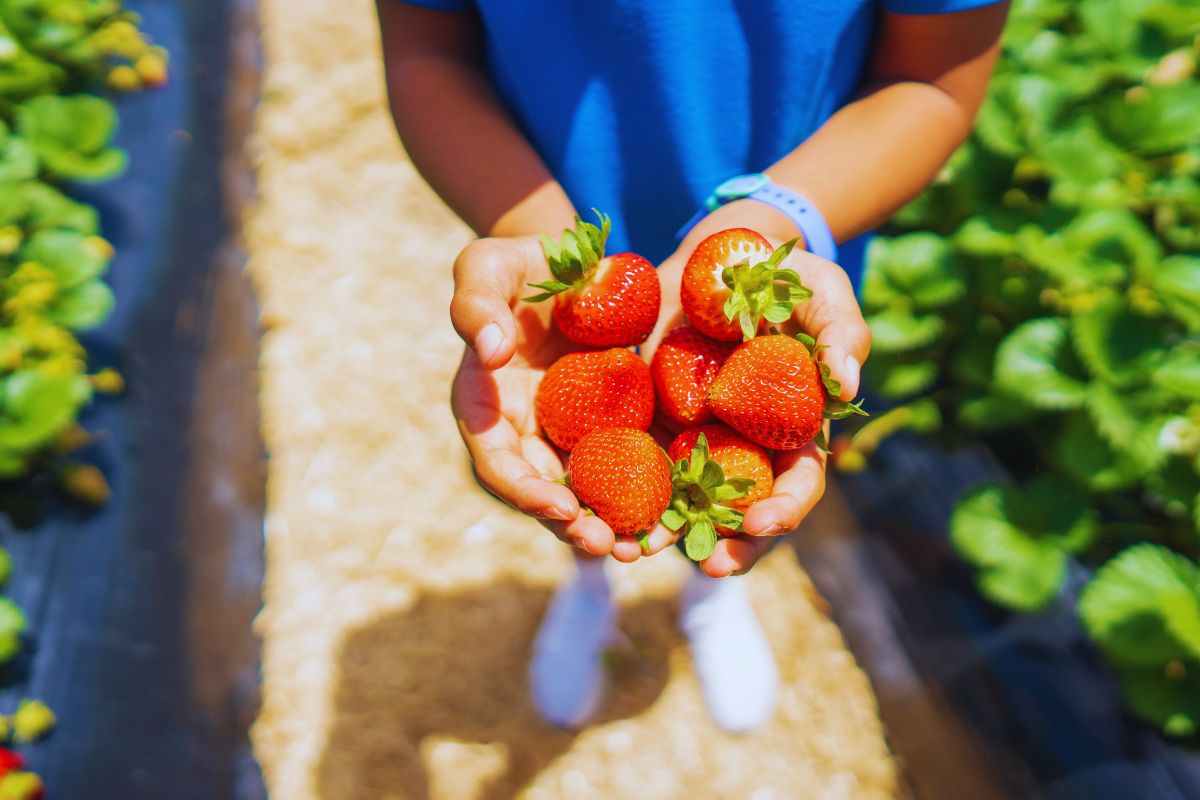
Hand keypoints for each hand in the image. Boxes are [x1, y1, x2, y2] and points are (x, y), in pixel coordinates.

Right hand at [449, 237, 649, 561]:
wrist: (576, 263)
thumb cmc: (521, 262)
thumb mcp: (488, 266)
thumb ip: (476, 303)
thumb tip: (490, 352)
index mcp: (487, 406)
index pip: (497, 461)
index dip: (524, 490)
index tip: (557, 506)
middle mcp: (528, 432)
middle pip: (545, 493)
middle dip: (574, 524)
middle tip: (607, 545)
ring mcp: (573, 435)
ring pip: (590, 493)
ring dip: (612, 523)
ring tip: (641, 547)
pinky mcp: (617, 428)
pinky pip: (632, 466)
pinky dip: (651, 492)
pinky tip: (680, 512)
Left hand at [638, 203, 870, 576]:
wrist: (712, 258)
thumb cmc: (782, 276)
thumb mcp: (821, 292)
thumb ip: (843, 333)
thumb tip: (849, 387)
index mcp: (794, 430)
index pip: (798, 484)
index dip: (785, 508)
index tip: (763, 522)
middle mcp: (745, 448)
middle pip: (742, 512)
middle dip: (730, 544)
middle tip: (708, 565)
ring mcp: (696, 440)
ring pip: (684, 502)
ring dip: (666, 531)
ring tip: (640, 549)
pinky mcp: (652, 422)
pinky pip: (636, 464)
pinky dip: (621, 489)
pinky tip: (597, 507)